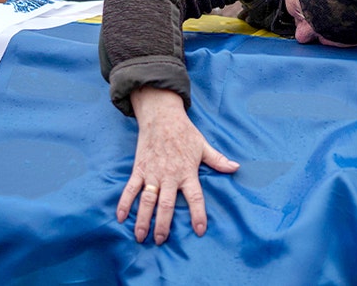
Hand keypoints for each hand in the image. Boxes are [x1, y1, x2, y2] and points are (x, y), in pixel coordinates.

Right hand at [118, 87, 239, 244]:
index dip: (198, 214)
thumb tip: (236, 167)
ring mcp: (152, 173)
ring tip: (141, 237)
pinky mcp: (139, 169)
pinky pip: (130, 189)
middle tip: (160, 241)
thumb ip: (218, 160)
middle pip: (166, 204)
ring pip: (147, 200)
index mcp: (187, 171)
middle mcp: (169, 175)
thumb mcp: (203, 145)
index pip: (195, 197)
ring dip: (143, 219)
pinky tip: (120, 218)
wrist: (161, 115)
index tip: (199, 230)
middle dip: (163, 224)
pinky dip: (124, 203)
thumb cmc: (184, 132)